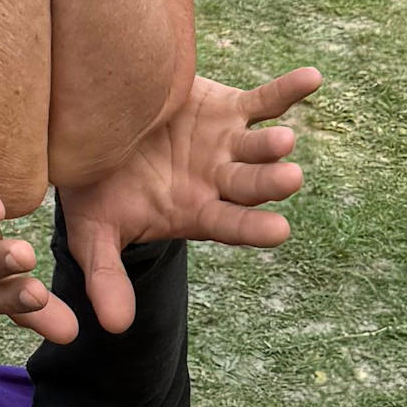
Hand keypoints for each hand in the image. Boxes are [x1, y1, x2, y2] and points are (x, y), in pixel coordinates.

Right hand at [56, 66, 318, 332]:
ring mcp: (227, 144)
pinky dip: (289, 90)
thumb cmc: (94, 190)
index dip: (254, 227)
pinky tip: (313, 79)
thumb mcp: (93, 233)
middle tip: (291, 178)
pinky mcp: (227, 107)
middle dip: (271, 182)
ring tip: (285, 141)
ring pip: (259, 146)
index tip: (279, 231)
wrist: (93, 135)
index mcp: (197, 213)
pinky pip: (264, 100)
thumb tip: (116, 327)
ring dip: (274, 144)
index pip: (232, 225)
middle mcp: (219, 180)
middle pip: (252, 184)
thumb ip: (106, 276)